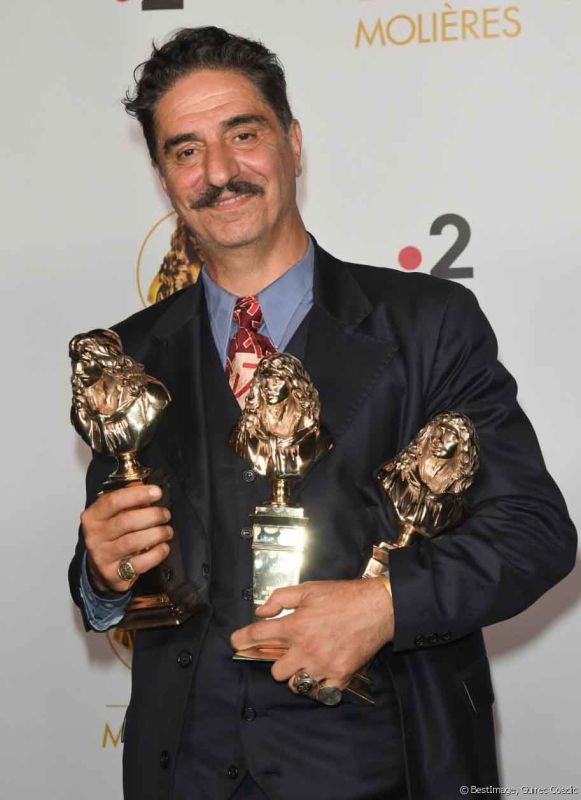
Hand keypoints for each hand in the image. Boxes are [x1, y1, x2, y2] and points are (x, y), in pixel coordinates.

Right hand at [80, 483, 171, 593]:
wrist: (100, 569)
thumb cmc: (112, 535)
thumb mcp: (113, 515)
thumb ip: (129, 500)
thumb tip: (149, 488)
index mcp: (93, 516)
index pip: (114, 501)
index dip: (138, 495)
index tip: (157, 492)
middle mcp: (94, 536)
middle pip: (126, 521)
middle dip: (152, 515)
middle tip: (166, 514)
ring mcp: (102, 556)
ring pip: (133, 542)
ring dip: (156, 534)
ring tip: (167, 531)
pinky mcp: (114, 574)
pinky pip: (139, 563)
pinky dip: (156, 554)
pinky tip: (164, 547)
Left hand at [230, 579, 393, 692]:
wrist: (378, 608)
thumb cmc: (343, 596)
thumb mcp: (308, 588)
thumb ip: (280, 598)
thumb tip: (261, 612)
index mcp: (296, 625)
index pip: (259, 635)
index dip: (242, 638)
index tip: (236, 641)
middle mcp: (306, 649)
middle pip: (275, 671)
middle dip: (278, 661)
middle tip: (288, 652)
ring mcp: (323, 665)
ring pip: (295, 684)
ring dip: (296, 675)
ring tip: (306, 662)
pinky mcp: (340, 676)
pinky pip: (319, 692)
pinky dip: (317, 685)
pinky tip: (321, 672)